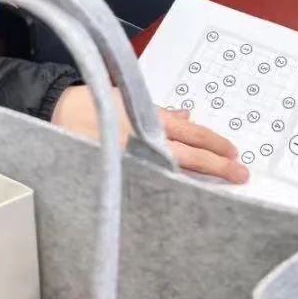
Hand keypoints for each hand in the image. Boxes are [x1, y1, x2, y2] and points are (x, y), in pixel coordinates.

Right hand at [51, 85, 248, 183]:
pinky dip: (167, 190)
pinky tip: (180, 198)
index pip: (191, 134)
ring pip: (173, 174)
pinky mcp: (119, 177)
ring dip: (197, 181)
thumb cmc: (95, 103)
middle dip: (216, 167)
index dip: (214, 144)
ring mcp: (132, 163)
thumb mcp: (130, 100)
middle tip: (240, 175)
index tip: (234, 154)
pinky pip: (149, 186)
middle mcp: (144, 144)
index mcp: (149, 121)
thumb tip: (187, 114)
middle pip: (189, 158)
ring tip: (219, 188)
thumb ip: (160, 112)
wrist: (57, 115)